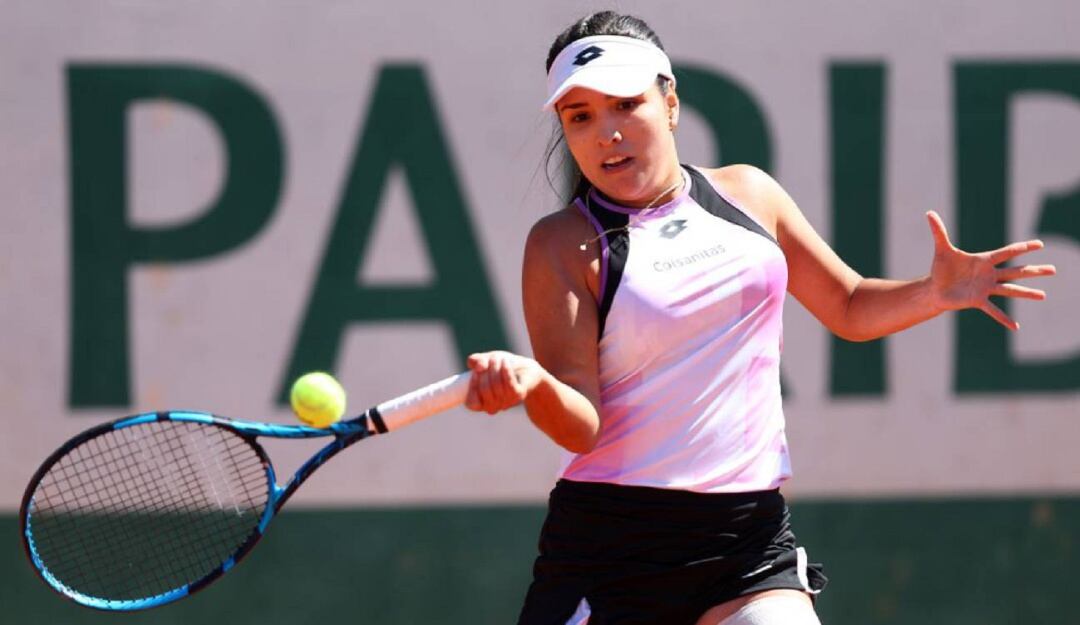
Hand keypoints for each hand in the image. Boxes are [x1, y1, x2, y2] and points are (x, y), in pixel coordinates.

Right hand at [465, 351, 544, 414]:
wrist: (524, 369)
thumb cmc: (499, 367)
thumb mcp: (484, 361)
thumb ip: (475, 361)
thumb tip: (478, 366)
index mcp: (480, 403)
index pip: (472, 403)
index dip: (472, 387)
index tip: (475, 371)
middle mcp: (492, 407)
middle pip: (484, 390)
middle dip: (486, 372)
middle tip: (490, 359)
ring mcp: (506, 403)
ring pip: (497, 386)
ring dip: (496, 368)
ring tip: (498, 358)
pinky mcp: (518, 396)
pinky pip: (509, 384)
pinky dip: (506, 371)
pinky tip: (505, 362)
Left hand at [926, 211, 1056, 329]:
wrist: (934, 288)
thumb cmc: (941, 268)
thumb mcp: (942, 249)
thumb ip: (939, 231)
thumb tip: (929, 212)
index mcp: (984, 260)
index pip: (1007, 252)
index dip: (1022, 248)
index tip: (1040, 244)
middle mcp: (989, 274)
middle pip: (1016, 271)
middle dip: (1034, 270)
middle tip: (1054, 270)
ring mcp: (985, 288)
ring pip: (1010, 290)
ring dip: (1026, 293)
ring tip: (1044, 295)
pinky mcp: (977, 300)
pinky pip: (993, 310)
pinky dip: (1003, 318)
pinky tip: (1015, 327)